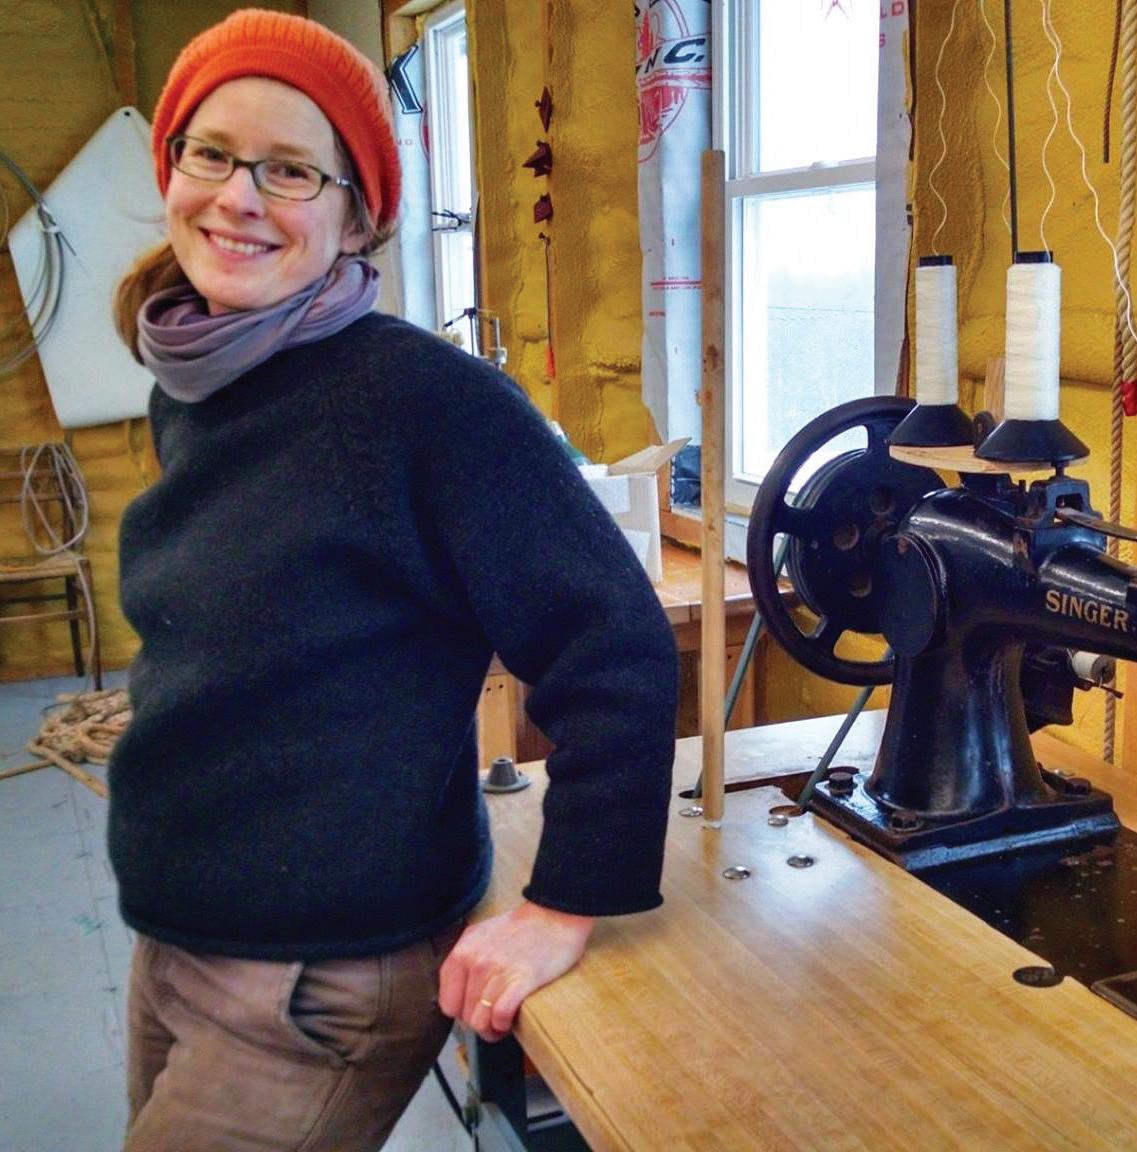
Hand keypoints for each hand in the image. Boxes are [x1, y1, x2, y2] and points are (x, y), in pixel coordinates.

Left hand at [438, 901, 594, 1041]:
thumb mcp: (481, 935)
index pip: (448, 1003)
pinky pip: (500, 1017)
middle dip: (479, 1024)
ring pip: (481, 1022)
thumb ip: (465, 961)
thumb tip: (458, 994)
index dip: (462, 1014)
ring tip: (502, 1024)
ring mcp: (497, 971)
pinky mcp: (521, 980)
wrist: (554, 916)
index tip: (475, 1012)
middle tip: (493, 1019)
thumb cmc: (520, 928)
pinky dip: (504, 1025)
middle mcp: (475, 962)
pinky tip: (510, 1020)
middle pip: (465, 1017)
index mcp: (462, 951)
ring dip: (493, 1029)